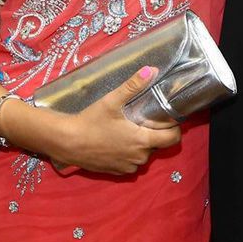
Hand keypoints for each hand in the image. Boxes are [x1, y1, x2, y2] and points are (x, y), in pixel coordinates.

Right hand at [49, 66, 180, 174]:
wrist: (68, 142)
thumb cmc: (91, 121)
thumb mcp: (112, 101)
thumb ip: (133, 85)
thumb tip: (152, 70)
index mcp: (142, 140)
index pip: (173, 139)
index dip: (174, 128)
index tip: (168, 117)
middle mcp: (139, 157)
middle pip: (158, 145)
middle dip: (154, 133)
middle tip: (143, 119)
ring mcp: (127, 166)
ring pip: (144, 155)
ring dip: (141, 144)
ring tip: (128, 129)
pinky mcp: (116, 172)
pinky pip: (131, 163)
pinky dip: (128, 153)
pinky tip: (117, 141)